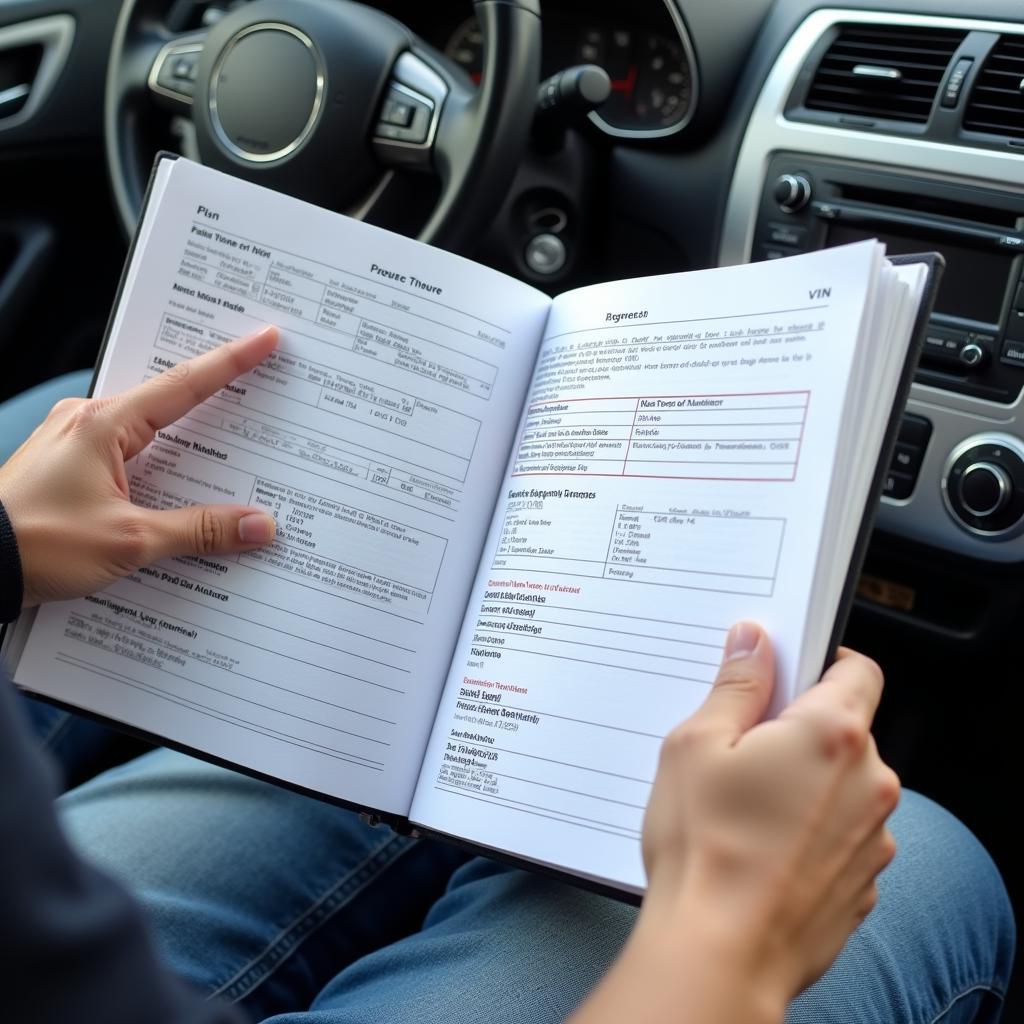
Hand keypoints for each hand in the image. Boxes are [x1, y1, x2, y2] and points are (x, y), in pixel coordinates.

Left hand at [0, 326, 280, 606]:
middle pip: (168, 403)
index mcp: (104, 425)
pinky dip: (158, 466)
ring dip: (185, 439)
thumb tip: (256, 525)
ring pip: (147, 433)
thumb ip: (200, 530)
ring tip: (225, 442)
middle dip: (213, 394)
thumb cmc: (36, 542)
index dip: (231, 362)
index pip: (185, 385)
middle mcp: (87, 423)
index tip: (265, 339)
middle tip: (254, 380)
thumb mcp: (130, 540)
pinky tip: (177, 487)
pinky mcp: (66, 469)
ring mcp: (73, 444)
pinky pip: (127, 458)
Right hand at [640, 624, 898, 1008]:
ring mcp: (872, 839)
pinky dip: (811, 832)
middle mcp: (871, 782)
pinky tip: (762, 849)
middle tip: (740, 751)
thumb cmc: (704, 846)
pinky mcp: (863, 883)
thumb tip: (754, 642)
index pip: (857, 670)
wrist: (720, 953)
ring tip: (745, 810)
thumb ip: (735, 686)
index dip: (822, 662)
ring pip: (842, 786)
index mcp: (833, 734)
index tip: (785, 673)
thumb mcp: (697, 745)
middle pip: (846, 730)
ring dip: (806, 784)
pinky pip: (841, 835)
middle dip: (798, 730)